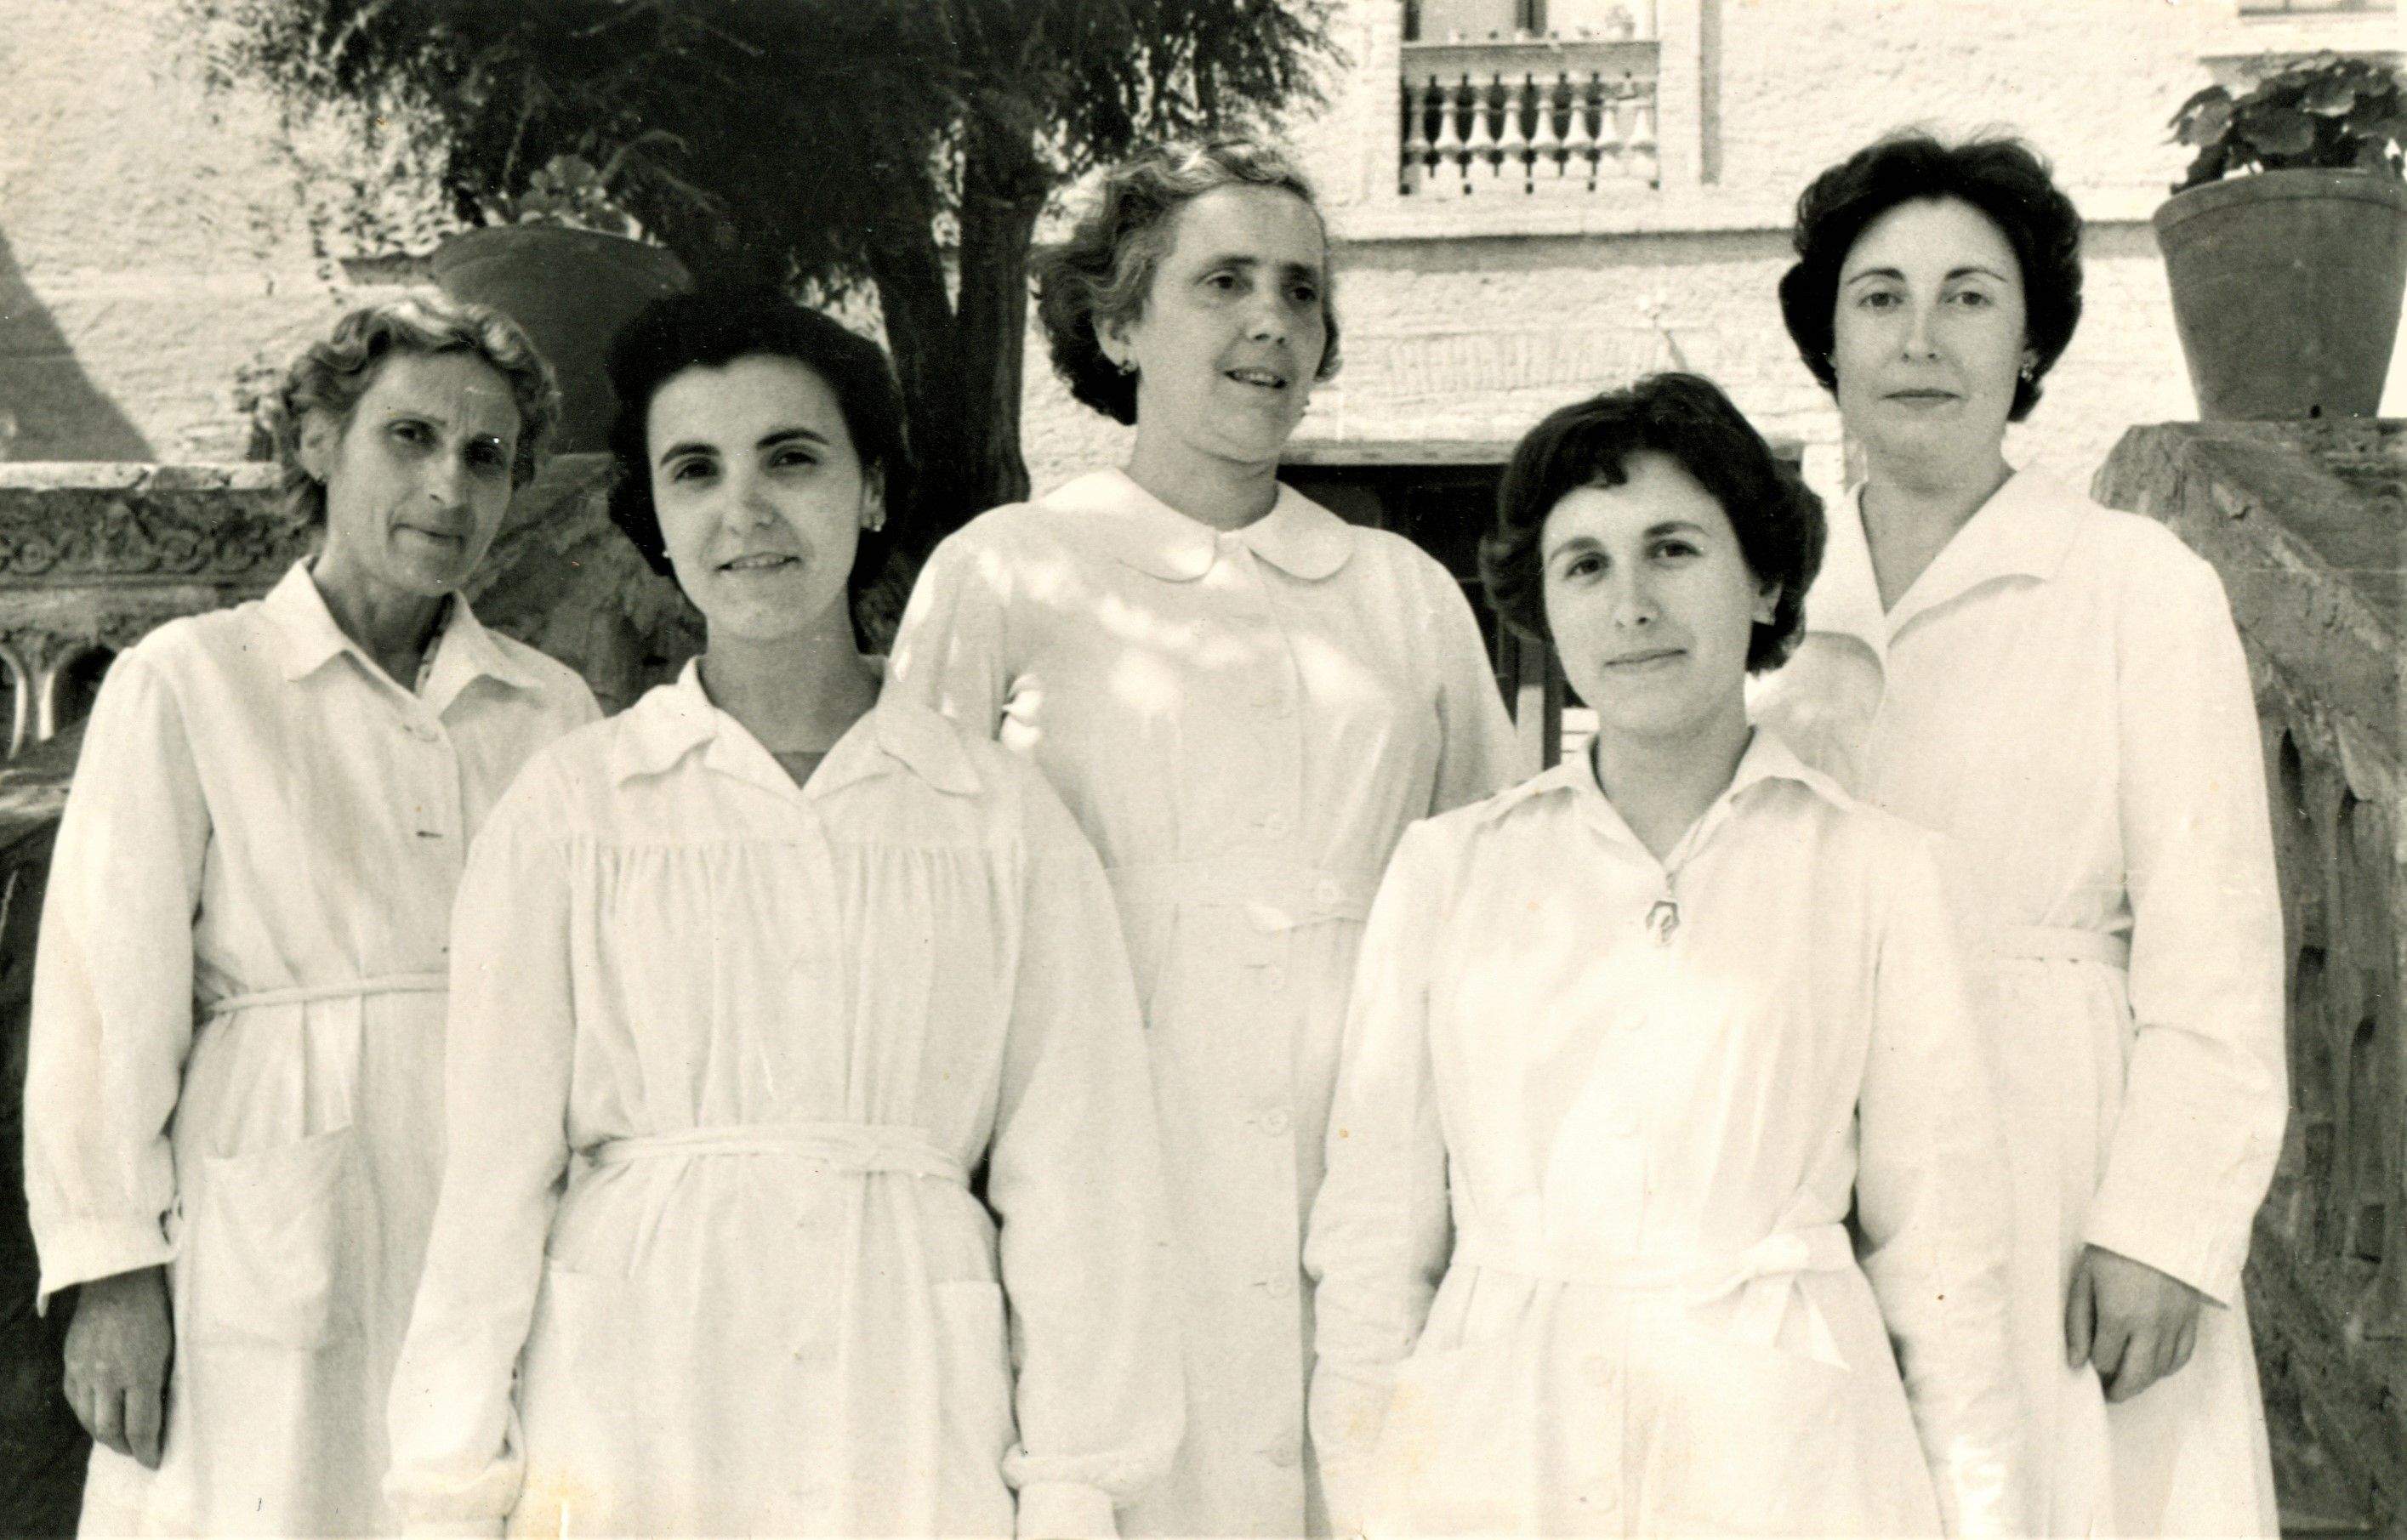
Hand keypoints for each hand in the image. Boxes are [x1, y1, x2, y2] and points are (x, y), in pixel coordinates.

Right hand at [62, 1265, 172, 1467]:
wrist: (119, 1280)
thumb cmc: (156, 1311)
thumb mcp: (171, 1348)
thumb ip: (162, 1383)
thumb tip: (160, 1415)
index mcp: (141, 1372)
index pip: (141, 1428)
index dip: (148, 1451)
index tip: (154, 1462)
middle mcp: (108, 1377)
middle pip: (110, 1431)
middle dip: (126, 1449)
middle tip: (138, 1453)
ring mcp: (85, 1370)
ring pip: (89, 1421)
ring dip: (105, 1437)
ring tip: (120, 1441)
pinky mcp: (70, 1363)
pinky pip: (74, 1401)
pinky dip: (87, 1416)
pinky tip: (99, 1418)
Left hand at [2064, 1244, 2203, 1402]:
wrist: (2161, 1222)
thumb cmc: (2114, 1248)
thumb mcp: (2084, 1279)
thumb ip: (2076, 1322)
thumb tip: (2075, 1362)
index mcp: (2118, 1315)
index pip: (2104, 1361)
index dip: (2094, 1371)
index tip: (2088, 1372)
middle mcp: (2150, 1326)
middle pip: (2136, 1377)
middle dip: (2120, 1390)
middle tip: (2108, 1393)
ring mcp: (2174, 1324)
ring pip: (2160, 1371)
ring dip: (2143, 1382)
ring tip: (2127, 1380)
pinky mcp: (2191, 1318)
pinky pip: (2183, 1356)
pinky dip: (2168, 1367)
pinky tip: (2154, 1366)